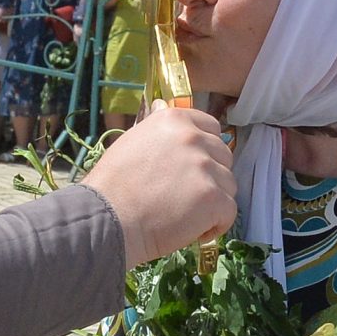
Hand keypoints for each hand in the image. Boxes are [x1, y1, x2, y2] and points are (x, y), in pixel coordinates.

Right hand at [81, 104, 235, 264]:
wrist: (107, 219)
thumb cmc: (112, 185)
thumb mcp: (131, 141)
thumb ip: (156, 128)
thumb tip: (162, 105)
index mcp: (174, 120)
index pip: (211, 128)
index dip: (206, 150)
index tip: (192, 168)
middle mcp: (193, 137)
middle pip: (223, 156)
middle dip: (211, 176)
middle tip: (184, 195)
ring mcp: (206, 167)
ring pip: (228, 184)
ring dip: (213, 201)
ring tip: (185, 214)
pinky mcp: (214, 197)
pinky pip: (229, 211)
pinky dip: (216, 224)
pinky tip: (194, 230)